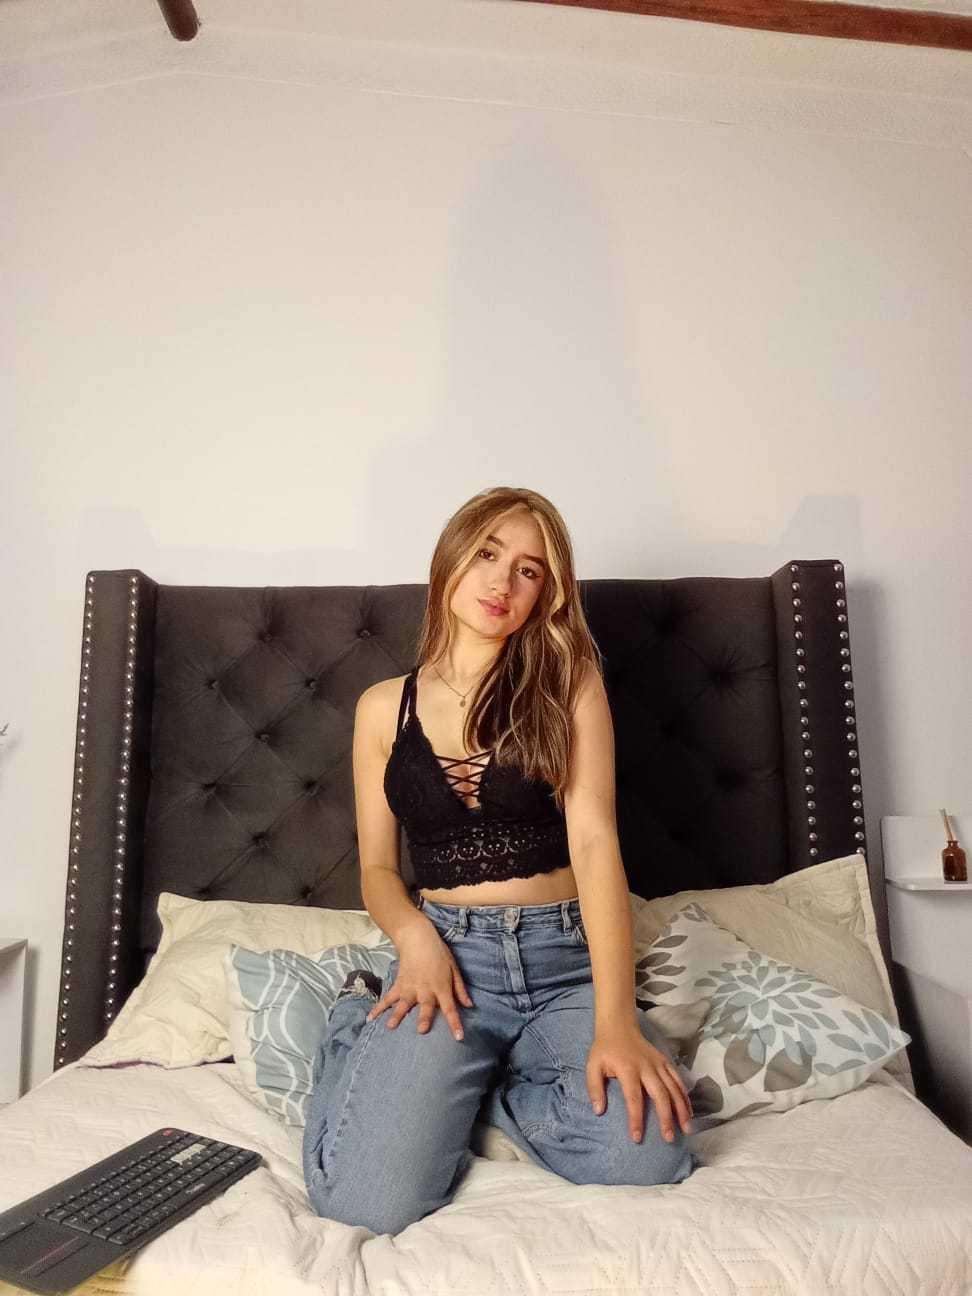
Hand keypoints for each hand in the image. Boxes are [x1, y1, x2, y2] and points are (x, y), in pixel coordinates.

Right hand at [366, 920, 473, 1041]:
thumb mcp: (454, 969)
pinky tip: (370, 1018)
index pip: (450, 1008)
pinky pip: (388, 998)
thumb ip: (460, 989)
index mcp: (441, 987)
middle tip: (421, 1030)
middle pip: (425, 1006)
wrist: (418, 938)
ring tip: (390, 1027)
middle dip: (423, 1018)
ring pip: (404, 1003)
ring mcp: (410, 987)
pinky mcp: (399, 984)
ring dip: (397, 1015)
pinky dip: (378, 1008)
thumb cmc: (439, 954)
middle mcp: (425, 989)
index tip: (459, 1037)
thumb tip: (469, 1006)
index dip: (455, 1023)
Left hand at [587, 1025, 693, 1143]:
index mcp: (628, 1069)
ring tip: (686, 1129)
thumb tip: (598, 1111)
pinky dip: (685, 1096)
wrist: (619, 1026)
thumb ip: (594, 1088)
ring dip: (681, 1109)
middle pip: (660, 1095)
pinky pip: (678, 1080)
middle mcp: (646, 1067)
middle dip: (666, 1118)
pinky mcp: (665, 1061)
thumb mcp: (592, 1066)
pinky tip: (689, 1112)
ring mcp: (658, 1064)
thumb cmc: (605, 1050)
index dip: (636, 1119)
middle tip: (669, 1138)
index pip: (633, 1098)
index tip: (637, 1138)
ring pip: (674, 1088)